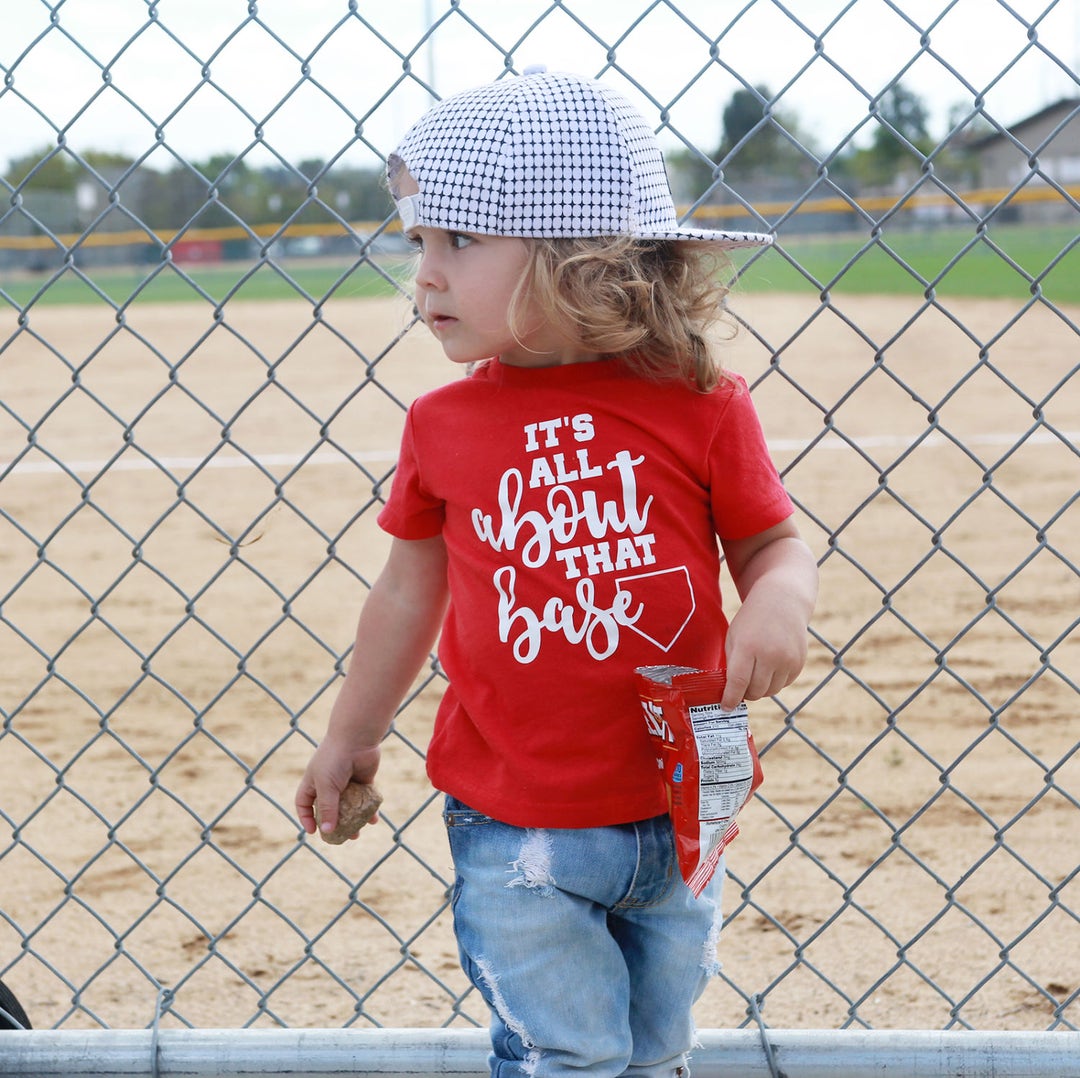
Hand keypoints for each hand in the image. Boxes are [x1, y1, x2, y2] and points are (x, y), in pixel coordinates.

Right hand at [295, 742, 380, 836]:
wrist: (357, 738)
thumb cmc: (335, 760)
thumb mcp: (326, 786)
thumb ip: (327, 809)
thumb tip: (328, 832)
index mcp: (313, 782)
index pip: (304, 804)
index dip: (307, 818)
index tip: (314, 832)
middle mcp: (328, 783)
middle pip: (329, 809)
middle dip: (335, 825)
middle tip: (342, 837)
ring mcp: (346, 782)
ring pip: (348, 807)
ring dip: (353, 821)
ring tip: (358, 833)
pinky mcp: (362, 780)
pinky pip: (365, 799)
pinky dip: (368, 809)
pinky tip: (373, 820)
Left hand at [721, 589, 809, 709]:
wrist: (782, 601)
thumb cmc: (751, 620)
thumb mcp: (733, 636)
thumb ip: (731, 663)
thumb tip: (730, 692)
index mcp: (748, 646)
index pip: (738, 682)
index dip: (730, 698)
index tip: (725, 708)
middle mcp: (770, 654)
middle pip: (755, 691)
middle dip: (745, 693)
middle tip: (740, 688)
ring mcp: (787, 659)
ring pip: (770, 691)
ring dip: (760, 689)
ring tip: (755, 674)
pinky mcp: (799, 662)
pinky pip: (783, 684)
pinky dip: (774, 682)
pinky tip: (769, 667)